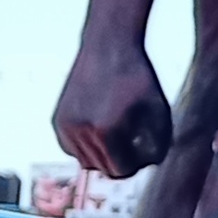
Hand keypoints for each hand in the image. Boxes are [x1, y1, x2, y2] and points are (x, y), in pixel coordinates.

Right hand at [53, 44, 172, 178]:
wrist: (108, 46)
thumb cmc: (140, 80)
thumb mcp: (160, 112)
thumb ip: (159, 146)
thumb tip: (148, 166)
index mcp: (106, 131)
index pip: (121, 171)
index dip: (137, 164)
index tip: (145, 147)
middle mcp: (80, 130)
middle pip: (103, 168)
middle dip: (122, 160)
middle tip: (134, 140)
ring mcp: (65, 125)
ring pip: (86, 162)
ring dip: (104, 155)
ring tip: (119, 133)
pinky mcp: (57, 120)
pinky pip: (71, 149)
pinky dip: (87, 146)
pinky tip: (101, 129)